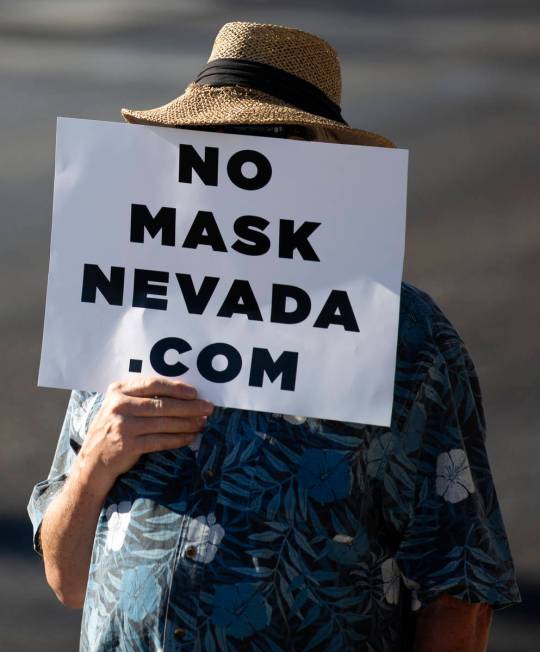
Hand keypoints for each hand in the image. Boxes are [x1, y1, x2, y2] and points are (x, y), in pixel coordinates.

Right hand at [73, 377, 212, 493]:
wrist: (93, 462)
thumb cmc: (114, 429)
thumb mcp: (121, 406)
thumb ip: (142, 397)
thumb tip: (182, 394)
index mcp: (119, 390)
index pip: (153, 384)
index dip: (176, 388)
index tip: (195, 393)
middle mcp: (119, 405)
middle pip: (162, 404)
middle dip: (189, 406)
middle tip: (208, 408)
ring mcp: (123, 425)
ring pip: (163, 423)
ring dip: (187, 423)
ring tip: (202, 422)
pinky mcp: (128, 445)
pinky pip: (160, 441)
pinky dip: (177, 439)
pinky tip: (190, 437)